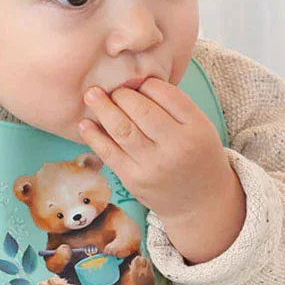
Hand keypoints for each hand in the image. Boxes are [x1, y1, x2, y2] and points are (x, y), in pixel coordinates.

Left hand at [78, 78, 244, 263]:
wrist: (199, 202)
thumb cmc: (196, 156)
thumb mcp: (200, 127)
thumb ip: (174, 106)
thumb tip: (135, 82)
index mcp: (197, 128)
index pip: (167, 95)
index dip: (147, 84)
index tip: (138, 82)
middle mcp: (176, 147)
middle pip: (142, 110)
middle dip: (122, 94)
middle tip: (113, 89)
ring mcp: (153, 165)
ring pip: (122, 129)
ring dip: (102, 108)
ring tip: (91, 95)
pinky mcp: (134, 180)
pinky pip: (109, 153)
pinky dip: (94, 136)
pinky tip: (84, 124)